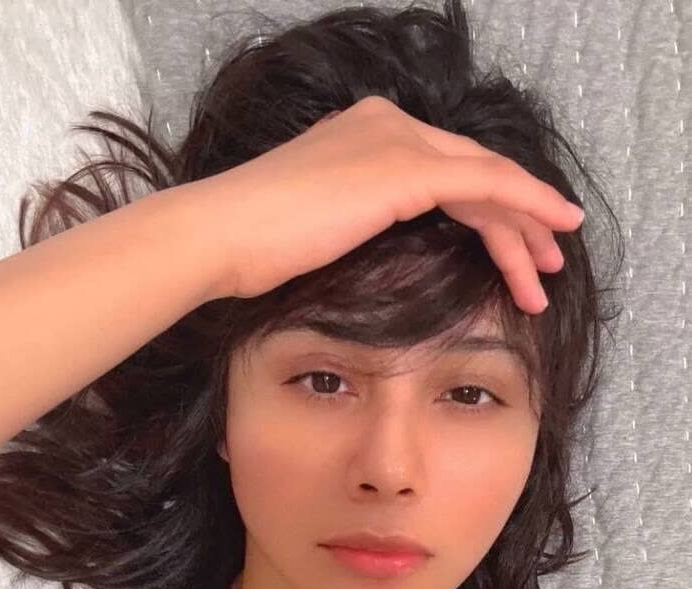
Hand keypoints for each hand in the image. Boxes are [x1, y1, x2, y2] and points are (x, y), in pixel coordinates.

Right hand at [188, 94, 582, 312]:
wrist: (223, 234)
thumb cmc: (255, 246)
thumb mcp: (318, 227)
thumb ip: (357, 221)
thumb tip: (378, 248)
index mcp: (367, 135)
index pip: (446, 171)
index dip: (489, 211)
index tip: (516, 253)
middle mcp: (389, 125)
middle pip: (475, 173)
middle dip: (519, 222)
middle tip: (545, 268)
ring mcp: (398, 141)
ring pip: (487, 181)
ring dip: (525, 229)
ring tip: (545, 277)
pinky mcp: (405, 167)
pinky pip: (485, 184)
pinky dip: (525, 205)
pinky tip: (553, 231)